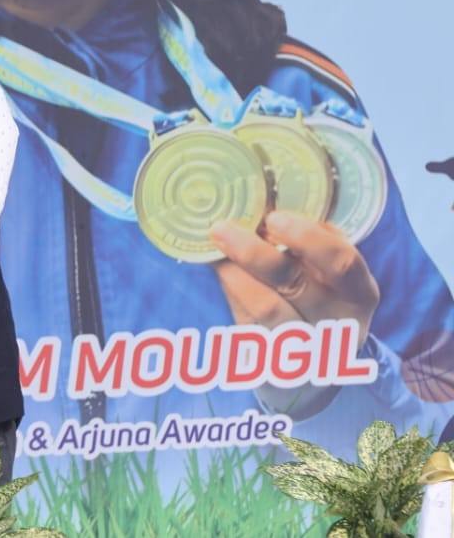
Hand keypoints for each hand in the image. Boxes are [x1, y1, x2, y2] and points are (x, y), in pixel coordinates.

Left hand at [211, 211, 379, 414]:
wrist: (315, 370)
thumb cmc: (319, 303)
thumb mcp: (328, 276)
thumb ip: (306, 246)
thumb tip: (260, 206)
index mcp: (360, 293)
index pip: (342, 262)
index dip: (308, 238)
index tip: (274, 217)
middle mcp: (337, 323)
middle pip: (294, 283)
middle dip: (254, 252)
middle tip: (222, 228)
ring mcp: (306, 350)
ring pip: (266, 307)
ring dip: (234, 273)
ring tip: (216, 248)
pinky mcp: (274, 365)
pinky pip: (246, 324)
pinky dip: (231, 293)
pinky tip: (219, 270)